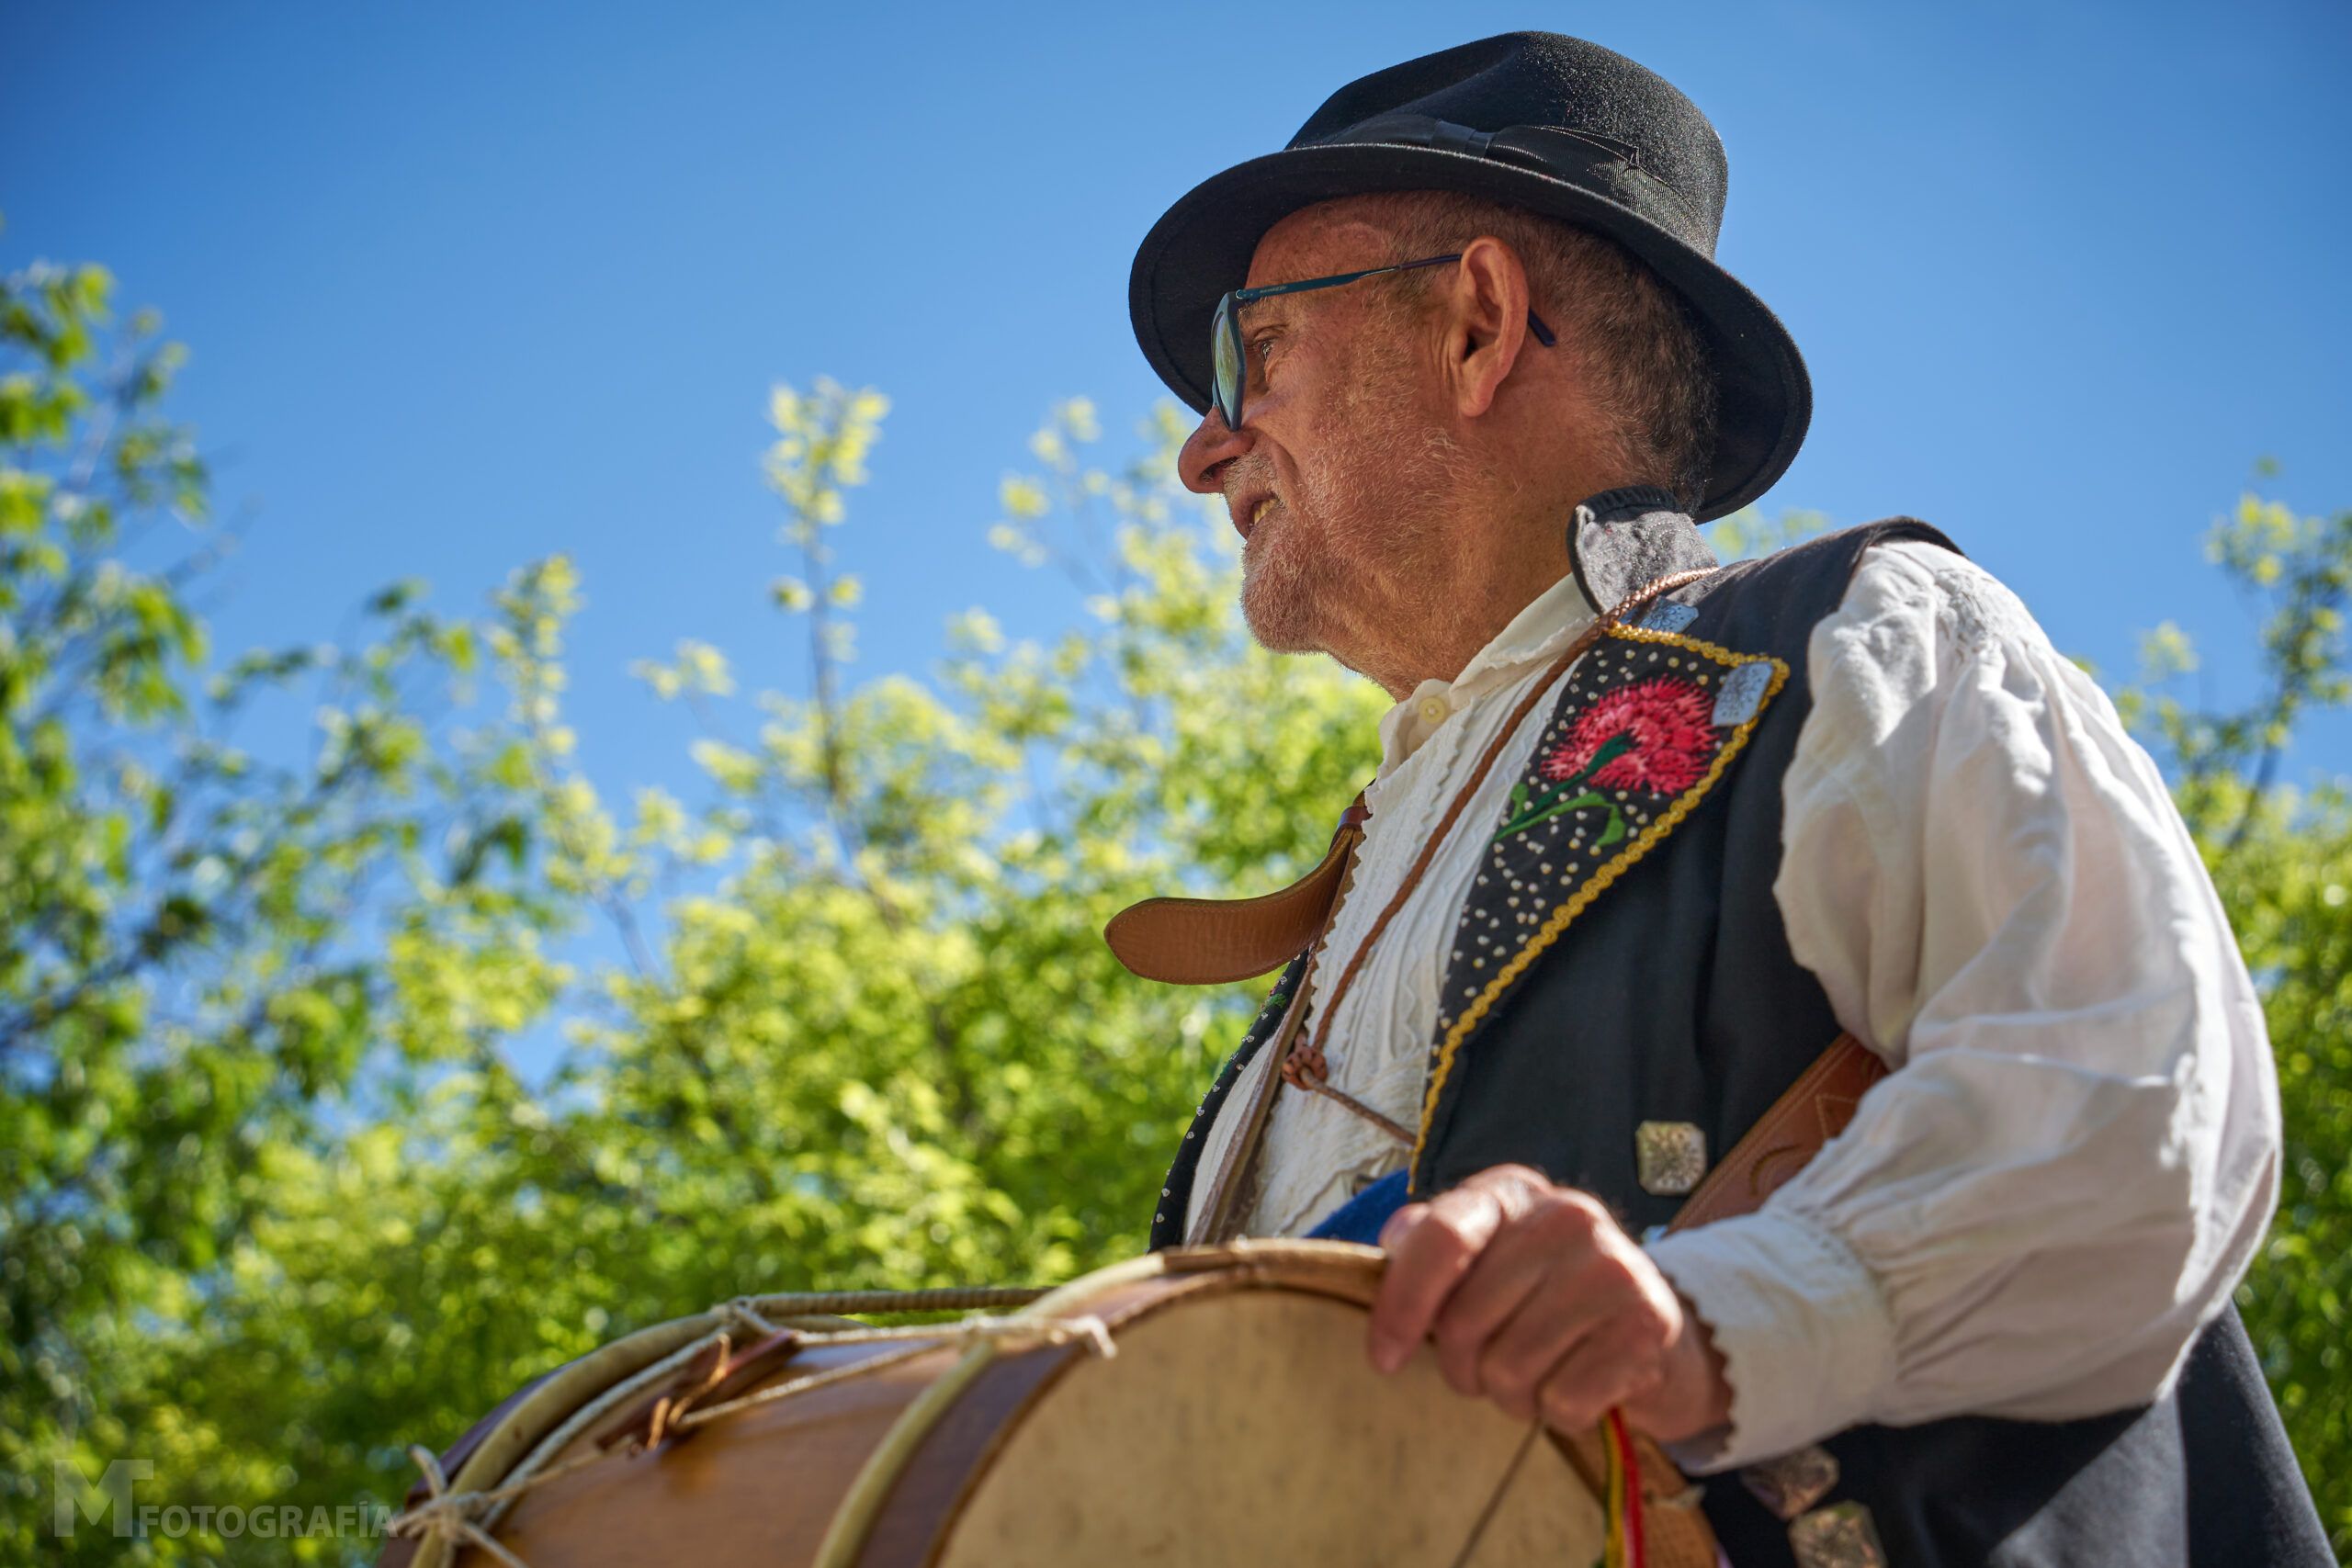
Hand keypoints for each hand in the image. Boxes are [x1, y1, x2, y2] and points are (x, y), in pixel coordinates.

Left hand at [1367, 1164, 1730, 1443]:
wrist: (1652, 1335)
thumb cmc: (1547, 1299)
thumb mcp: (1489, 1260)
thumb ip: (1433, 1246)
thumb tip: (1394, 1239)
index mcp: (1512, 1191)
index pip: (1441, 1237)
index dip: (1401, 1305)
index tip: (1384, 1359)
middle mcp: (1566, 1215)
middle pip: (1464, 1321)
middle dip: (1463, 1367)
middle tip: (1488, 1370)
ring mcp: (1612, 1265)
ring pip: (1509, 1370)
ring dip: (1514, 1396)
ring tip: (1539, 1377)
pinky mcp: (1647, 1323)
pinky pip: (1563, 1400)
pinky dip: (1561, 1413)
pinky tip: (1579, 1388)